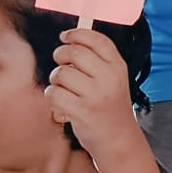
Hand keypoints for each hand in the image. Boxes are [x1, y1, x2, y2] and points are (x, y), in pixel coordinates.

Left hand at [45, 29, 140, 162]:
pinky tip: (62, 103)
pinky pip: (54, 93)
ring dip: (57, 80)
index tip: (65, 36)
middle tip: (62, 65)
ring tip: (66, 90)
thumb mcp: (113, 79)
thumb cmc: (110, 106)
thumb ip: (98, 60)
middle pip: (74, 52)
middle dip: (61, 55)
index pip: (97, 40)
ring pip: (61, 73)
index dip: (77, 34)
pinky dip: (53, 97)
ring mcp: (96, 95)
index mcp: (118, 67)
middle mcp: (109, 78)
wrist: (118, 138)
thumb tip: (69, 40)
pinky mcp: (82, 111)